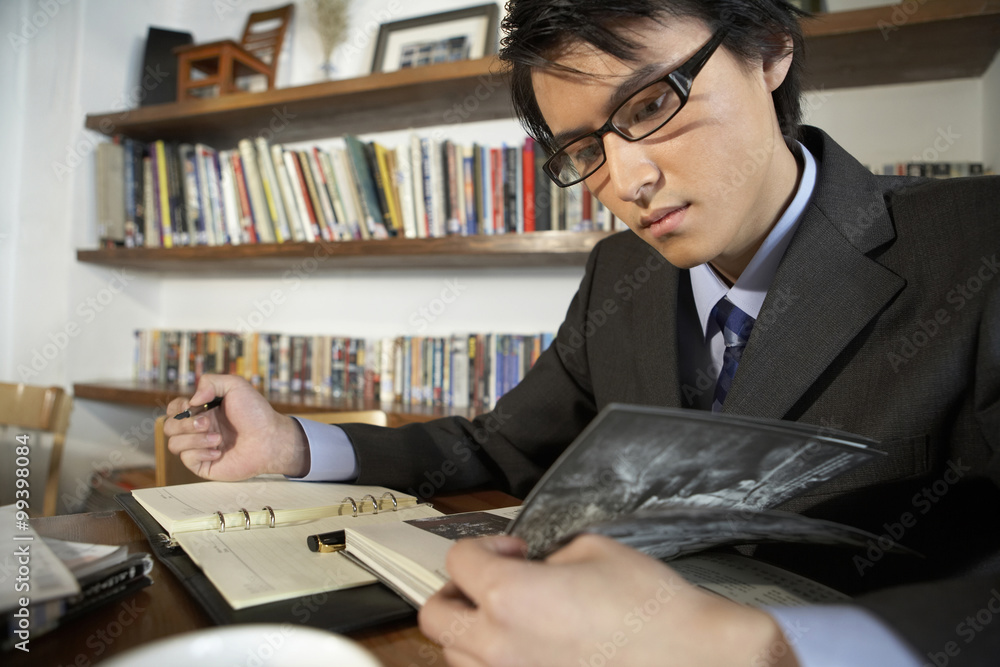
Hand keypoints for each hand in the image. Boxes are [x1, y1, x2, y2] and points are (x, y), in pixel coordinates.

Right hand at [163, 374, 309, 480]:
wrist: (270, 439)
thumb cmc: (256, 413)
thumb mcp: (236, 386)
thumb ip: (210, 382)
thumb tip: (191, 401)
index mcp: (203, 411)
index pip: (174, 409)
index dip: (177, 408)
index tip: (192, 406)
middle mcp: (199, 429)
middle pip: (169, 427)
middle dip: (185, 424)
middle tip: (207, 423)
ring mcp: (200, 448)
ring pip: (174, 444)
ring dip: (194, 439)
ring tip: (218, 438)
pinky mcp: (204, 465)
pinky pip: (186, 460)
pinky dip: (200, 453)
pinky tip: (219, 451)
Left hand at [419, 534, 797, 666]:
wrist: (691, 658)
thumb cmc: (650, 608)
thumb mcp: (592, 551)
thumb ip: (546, 556)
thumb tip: (532, 566)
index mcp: (509, 596)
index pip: (459, 561)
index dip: (485, 544)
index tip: (511, 548)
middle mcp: (499, 645)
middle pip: (437, 616)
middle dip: (456, 591)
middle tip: (488, 581)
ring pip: (457, 656)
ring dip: (472, 629)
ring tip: (509, 617)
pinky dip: (497, 659)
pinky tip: (530, 646)